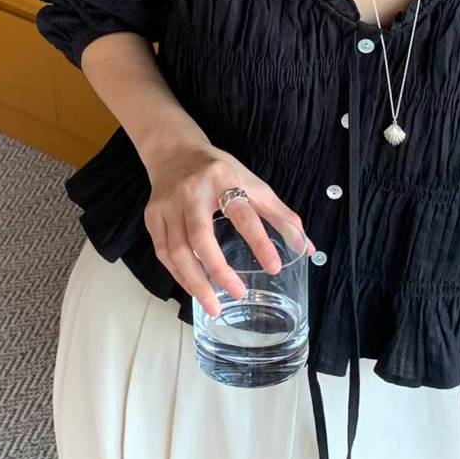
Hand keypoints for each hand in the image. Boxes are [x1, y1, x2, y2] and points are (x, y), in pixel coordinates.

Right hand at [142, 140, 315, 317]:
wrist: (175, 152)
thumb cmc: (219, 171)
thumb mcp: (253, 184)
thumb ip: (280, 215)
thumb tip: (306, 248)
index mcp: (223, 179)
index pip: (243, 213)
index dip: (260, 241)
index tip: (275, 267)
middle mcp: (192, 191)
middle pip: (201, 236)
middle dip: (218, 270)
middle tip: (238, 293)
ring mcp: (168, 205)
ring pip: (177, 251)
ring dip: (195, 282)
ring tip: (214, 306)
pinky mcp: (153, 216)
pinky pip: (164, 253)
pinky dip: (179, 275)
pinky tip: (194, 289)